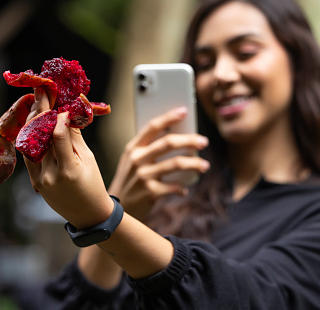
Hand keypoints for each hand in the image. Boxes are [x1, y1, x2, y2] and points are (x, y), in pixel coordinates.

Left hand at [23, 88, 113, 228]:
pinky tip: (34, 123)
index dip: (59, 116)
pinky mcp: (33, 181)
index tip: (62, 103)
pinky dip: (31, 137)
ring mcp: (38, 179)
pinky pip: (28, 155)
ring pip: (29, 143)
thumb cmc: (93, 184)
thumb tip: (68, 112)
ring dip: (32, 122)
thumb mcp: (89, 159)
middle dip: (40, 111)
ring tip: (37, 104)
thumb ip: (75, 136)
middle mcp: (49, 175)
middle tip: (41, 92)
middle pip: (39, 136)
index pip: (58, 136)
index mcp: (68, 170)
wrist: (87, 214)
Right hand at [107, 106, 209, 220]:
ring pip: (176, 163)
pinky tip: (184, 190)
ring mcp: (143, 176)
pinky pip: (174, 187)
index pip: (152, 127)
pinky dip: (181, 188)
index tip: (184, 110)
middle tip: (204, 141)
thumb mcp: (132, 162)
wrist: (114, 210)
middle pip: (168, 143)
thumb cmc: (129, 182)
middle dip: (189, 140)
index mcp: (133, 148)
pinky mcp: (150, 192)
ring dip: (194, 164)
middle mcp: (137, 159)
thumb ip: (149, 150)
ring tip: (205, 165)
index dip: (169, 117)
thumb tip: (179, 138)